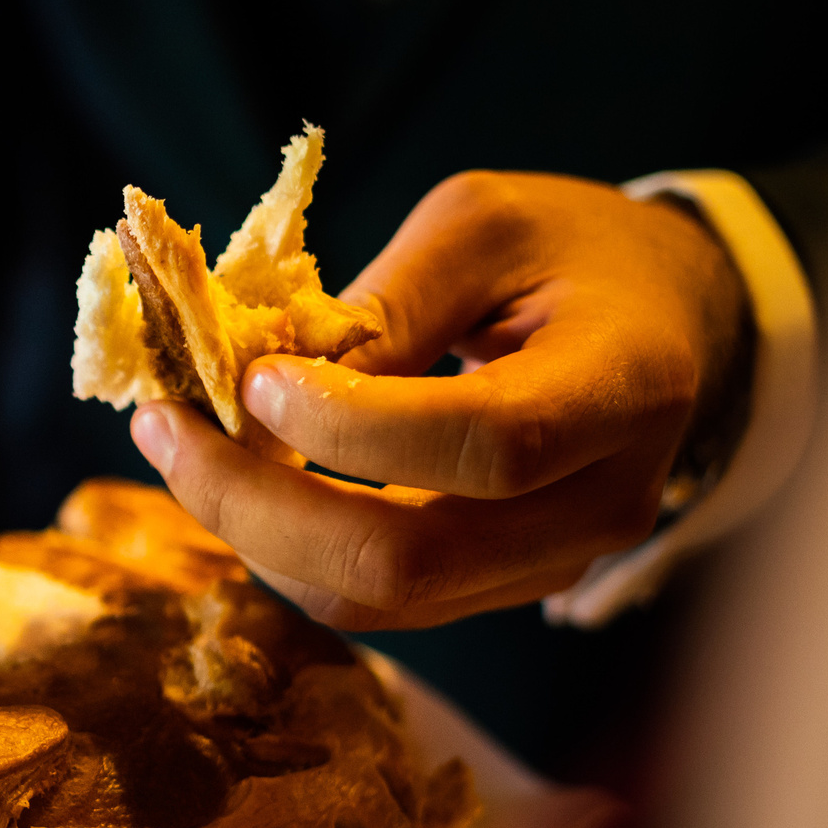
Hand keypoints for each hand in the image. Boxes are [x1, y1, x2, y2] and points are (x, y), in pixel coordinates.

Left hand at [129, 171, 743, 629]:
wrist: (663, 323)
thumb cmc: (571, 253)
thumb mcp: (483, 226)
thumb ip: (387, 305)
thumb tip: (265, 389)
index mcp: (622, 387)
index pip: (488, 446)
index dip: (355, 427)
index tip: (254, 380)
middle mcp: (600, 504)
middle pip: (412, 562)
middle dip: (260, 506)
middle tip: (164, 430)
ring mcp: (553, 565)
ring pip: (379, 601)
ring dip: (256, 533)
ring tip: (180, 446)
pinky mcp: (501, 587)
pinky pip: (377, 601)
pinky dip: (288, 547)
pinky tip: (237, 476)